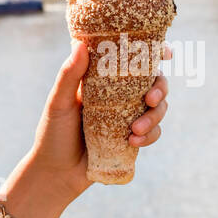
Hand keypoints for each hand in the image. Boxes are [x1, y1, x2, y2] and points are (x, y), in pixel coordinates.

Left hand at [27, 39, 172, 201]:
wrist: (56, 174)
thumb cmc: (52, 133)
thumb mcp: (59, 103)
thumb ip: (69, 75)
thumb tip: (81, 44)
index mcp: (104, 78)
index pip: (132, 59)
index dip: (153, 53)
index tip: (165, 54)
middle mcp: (120, 94)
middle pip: (154, 81)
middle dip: (161, 88)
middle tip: (151, 99)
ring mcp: (128, 116)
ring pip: (158, 108)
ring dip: (155, 116)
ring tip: (135, 130)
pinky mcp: (132, 138)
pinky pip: (153, 132)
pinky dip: (150, 135)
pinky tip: (133, 142)